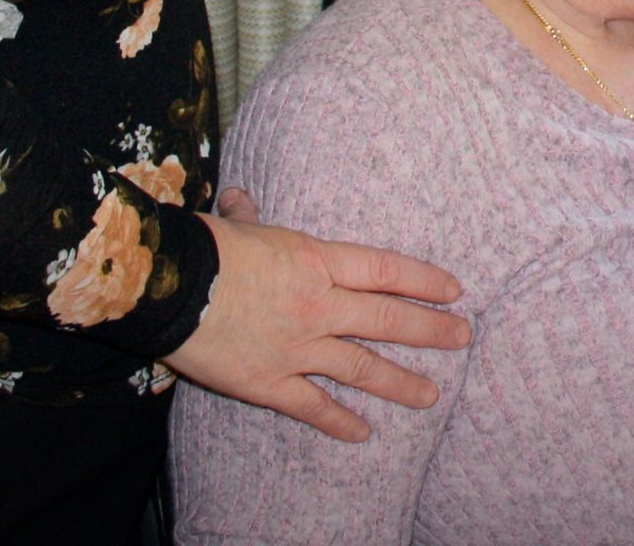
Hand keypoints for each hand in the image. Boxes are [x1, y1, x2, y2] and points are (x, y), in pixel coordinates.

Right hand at [165, 187, 470, 441]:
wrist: (171, 285)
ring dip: (400, 383)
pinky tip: (362, 433)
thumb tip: (243, 199)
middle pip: (386, 319)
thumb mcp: (239, 223)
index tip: (454, 290)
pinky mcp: (270, 382)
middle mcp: (318, 305)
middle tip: (462, 337)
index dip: (424, 281)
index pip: (386, 270)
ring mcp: (298, 348)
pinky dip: (339, 421)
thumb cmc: (207, 246)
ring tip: (431, 394)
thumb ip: (251, 217)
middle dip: (430, 330)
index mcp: (317, 260)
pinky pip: (314, 407)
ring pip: (361, 368)